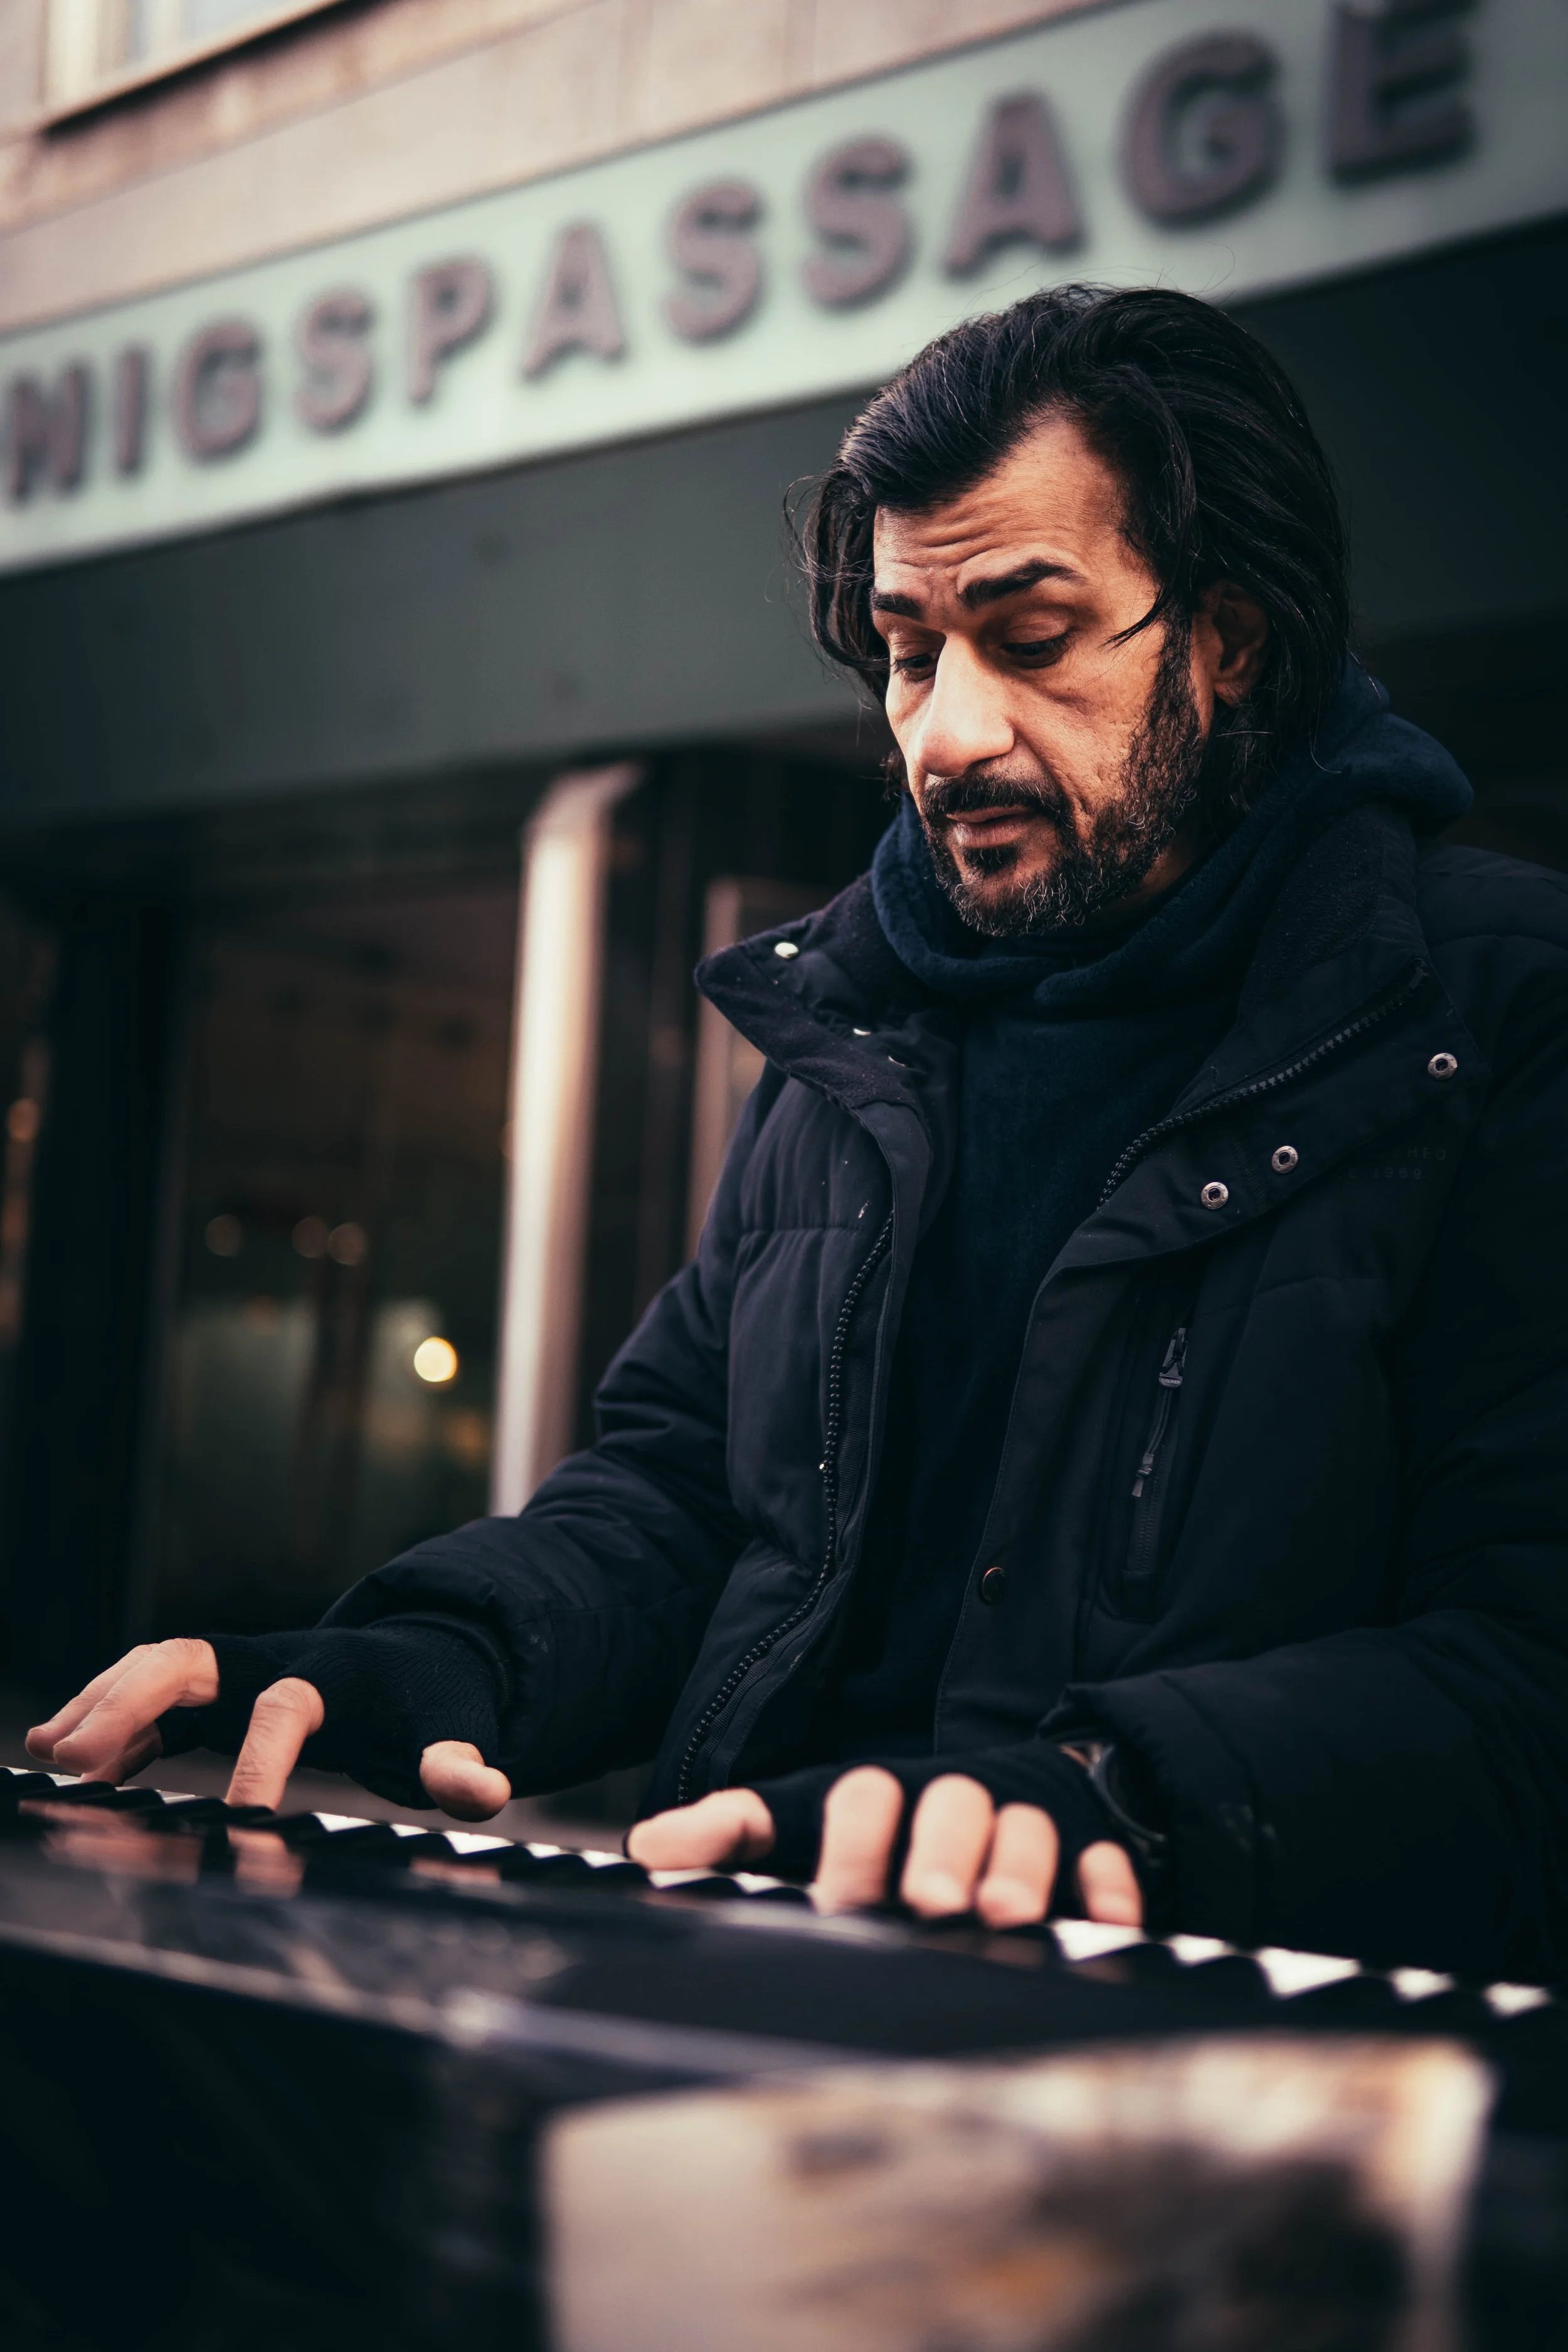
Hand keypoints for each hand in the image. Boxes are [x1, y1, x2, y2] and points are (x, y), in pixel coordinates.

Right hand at [26, 1639, 511, 1819]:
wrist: (418, 1661)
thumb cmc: (429, 1706)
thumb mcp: (453, 1734)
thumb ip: (461, 1766)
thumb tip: (489, 1793)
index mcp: (333, 1677)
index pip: (287, 1708)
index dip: (261, 1759)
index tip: (240, 1817)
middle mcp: (273, 1661)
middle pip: (190, 1661)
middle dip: (130, 1703)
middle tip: (72, 1760)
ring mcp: (238, 1671)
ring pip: (156, 1670)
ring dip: (101, 1706)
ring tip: (46, 1754)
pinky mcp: (217, 1691)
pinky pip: (152, 1699)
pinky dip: (109, 1724)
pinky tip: (72, 1767)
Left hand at [627, 1765, 1142, 1929]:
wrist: (1017, 1787)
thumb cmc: (893, 1828)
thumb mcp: (802, 1824)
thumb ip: (733, 1831)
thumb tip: (645, 1846)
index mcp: (884, 1794)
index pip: (862, 1793)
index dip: (852, 1841)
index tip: (841, 1900)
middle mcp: (954, 1800)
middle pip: (950, 1802)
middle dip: (940, 1851)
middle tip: (931, 1903)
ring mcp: (1026, 1821)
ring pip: (1025, 1826)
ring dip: (1016, 1868)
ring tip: (1004, 1917)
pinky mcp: (1090, 1850)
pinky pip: (1106, 1861)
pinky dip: (1106, 1888)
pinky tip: (1102, 1921)